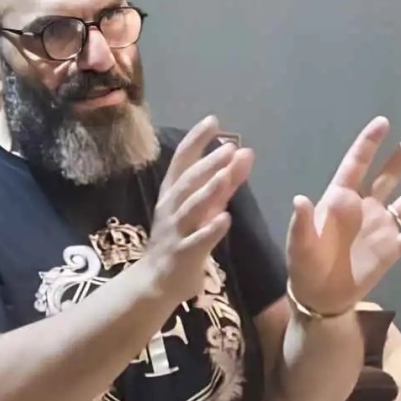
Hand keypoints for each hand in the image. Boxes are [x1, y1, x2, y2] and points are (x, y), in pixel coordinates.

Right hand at [143, 115, 254, 301]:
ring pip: (191, 208)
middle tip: (229, 148)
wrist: (156, 280)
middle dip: (207, 164)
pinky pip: (197, 241)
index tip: (213, 120)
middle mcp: (171, 208)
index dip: (196, 140)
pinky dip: (210, 229)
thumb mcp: (203, 207)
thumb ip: (225, 182)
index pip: (181, 160)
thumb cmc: (181, 238)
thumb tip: (244, 151)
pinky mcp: (183, 254)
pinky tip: (225, 219)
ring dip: (208, 191)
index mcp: (172, 193)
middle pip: (187, 182)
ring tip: (226, 176)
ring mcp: (175, 231)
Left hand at [286, 117, 400, 314]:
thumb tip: (299, 199)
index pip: (355, 167)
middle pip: (387, 177)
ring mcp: (380, 227)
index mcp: (338, 202)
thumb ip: (301, 223)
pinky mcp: (392, 249)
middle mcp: (363, 209)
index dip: (368, 145)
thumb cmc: (304, 266)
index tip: (382, 123)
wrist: (320, 296)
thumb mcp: (299, 245)